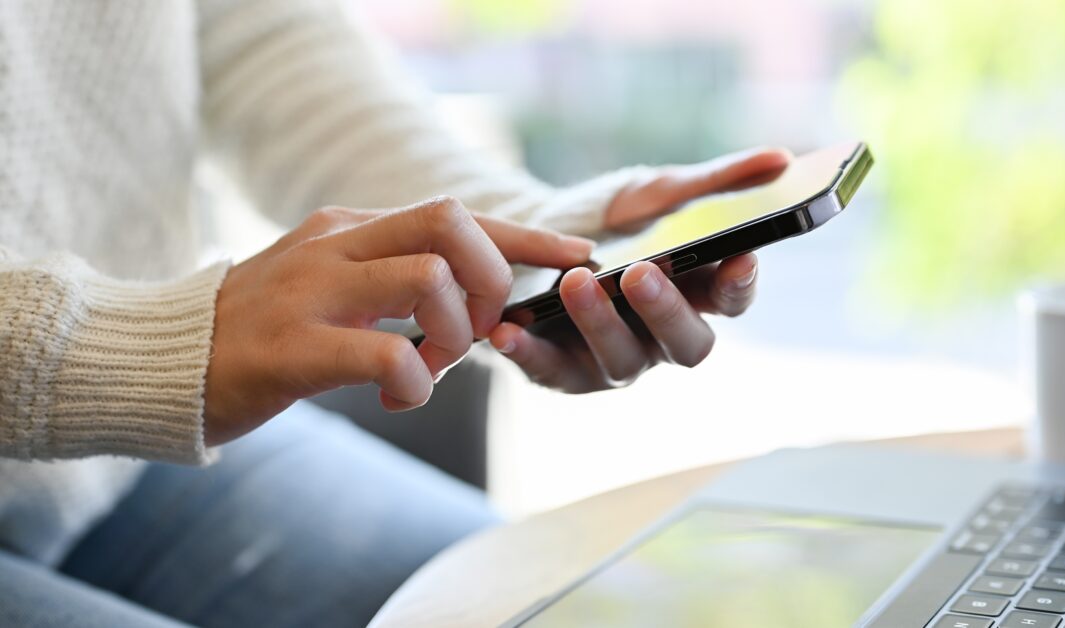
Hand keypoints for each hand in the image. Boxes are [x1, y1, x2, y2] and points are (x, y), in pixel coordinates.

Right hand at [203, 197, 592, 445]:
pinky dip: (416, 381)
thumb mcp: (331, 285)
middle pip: (451, 223)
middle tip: (478, 330)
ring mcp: (311, 290)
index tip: (574, 255)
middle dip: (491, 278)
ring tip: (430, 369)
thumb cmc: (264, 331)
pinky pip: (387, 353)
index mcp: (349, 227)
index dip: (524, 236)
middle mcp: (334, 244)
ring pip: (428, 279)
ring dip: (455, 335)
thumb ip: (391, 279)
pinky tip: (400, 397)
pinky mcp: (291, 346)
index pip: (455, 213)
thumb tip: (471, 302)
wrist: (167, 360)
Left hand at [488, 147, 790, 392]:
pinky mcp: (561, 372)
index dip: (740, 286)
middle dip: (665, 311)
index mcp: (695, 295)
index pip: (732, 300)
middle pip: (686, 344)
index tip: (740, 258)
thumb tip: (783, 158)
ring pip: (621, 360)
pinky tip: (507, 329)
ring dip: (600, 323)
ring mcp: (614, 359)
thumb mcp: (654, 192)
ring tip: (577, 281)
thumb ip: (715, 182)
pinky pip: (548, 372)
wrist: (529, 237)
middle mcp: (661, 338)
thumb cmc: (605, 219)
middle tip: (640, 273)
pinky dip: (528, 353)